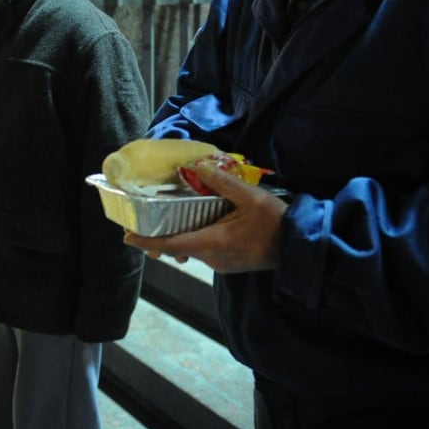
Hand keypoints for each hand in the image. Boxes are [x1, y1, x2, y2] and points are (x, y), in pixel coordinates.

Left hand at [123, 162, 286, 272]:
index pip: (171, 245)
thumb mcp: (251, 197)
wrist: (301, 248)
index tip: (127, 236)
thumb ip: (223, 182)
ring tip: (163, 218)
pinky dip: (192, 238)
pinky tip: (194, 222)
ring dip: (176, 237)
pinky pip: (203, 250)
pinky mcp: (229, 262)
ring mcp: (220, 263)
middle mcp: (211, 258)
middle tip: (140, 222)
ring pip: (190, 249)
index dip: (147, 241)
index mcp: (212, 243)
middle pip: (177, 248)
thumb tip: (199, 165)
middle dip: (158, 236)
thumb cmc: (276, 223)